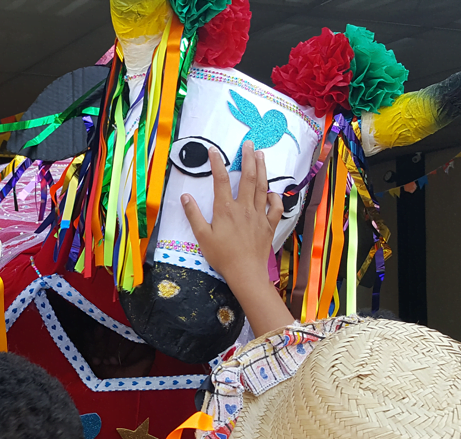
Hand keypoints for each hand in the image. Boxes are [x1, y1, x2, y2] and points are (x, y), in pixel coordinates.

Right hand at [181, 141, 293, 335]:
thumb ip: (194, 215)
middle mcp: (244, 208)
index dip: (217, 163)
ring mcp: (259, 215)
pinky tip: (272, 192)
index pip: (221, 180)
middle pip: (248, 177)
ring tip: (261, 155)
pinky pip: (275, 208)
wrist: (246, 273)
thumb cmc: (222, 256)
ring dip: (262, 169)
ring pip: (262, 187)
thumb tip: (185, 197)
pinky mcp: (269, 225)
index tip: (213, 150)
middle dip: (248, 158)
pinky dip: (275, 197)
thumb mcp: (202, 237)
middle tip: (249, 143)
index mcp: (226, 209)